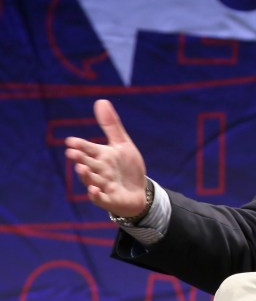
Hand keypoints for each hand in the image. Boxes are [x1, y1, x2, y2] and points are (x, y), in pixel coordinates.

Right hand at [64, 99, 147, 216]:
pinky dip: (96, 195)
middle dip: (80, 158)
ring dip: (86, 175)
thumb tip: (101, 101)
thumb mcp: (122, 144)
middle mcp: (99, 170)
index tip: (71, 141)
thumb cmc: (127, 167)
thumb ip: (111, 126)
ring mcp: (103, 185)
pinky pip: (100, 198)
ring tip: (81, 167)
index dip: (81, 145)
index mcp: (101, 156)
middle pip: (87, 163)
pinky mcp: (109, 199)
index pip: (89, 148)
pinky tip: (94, 190)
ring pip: (91, 180)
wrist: (139, 191)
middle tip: (72, 153)